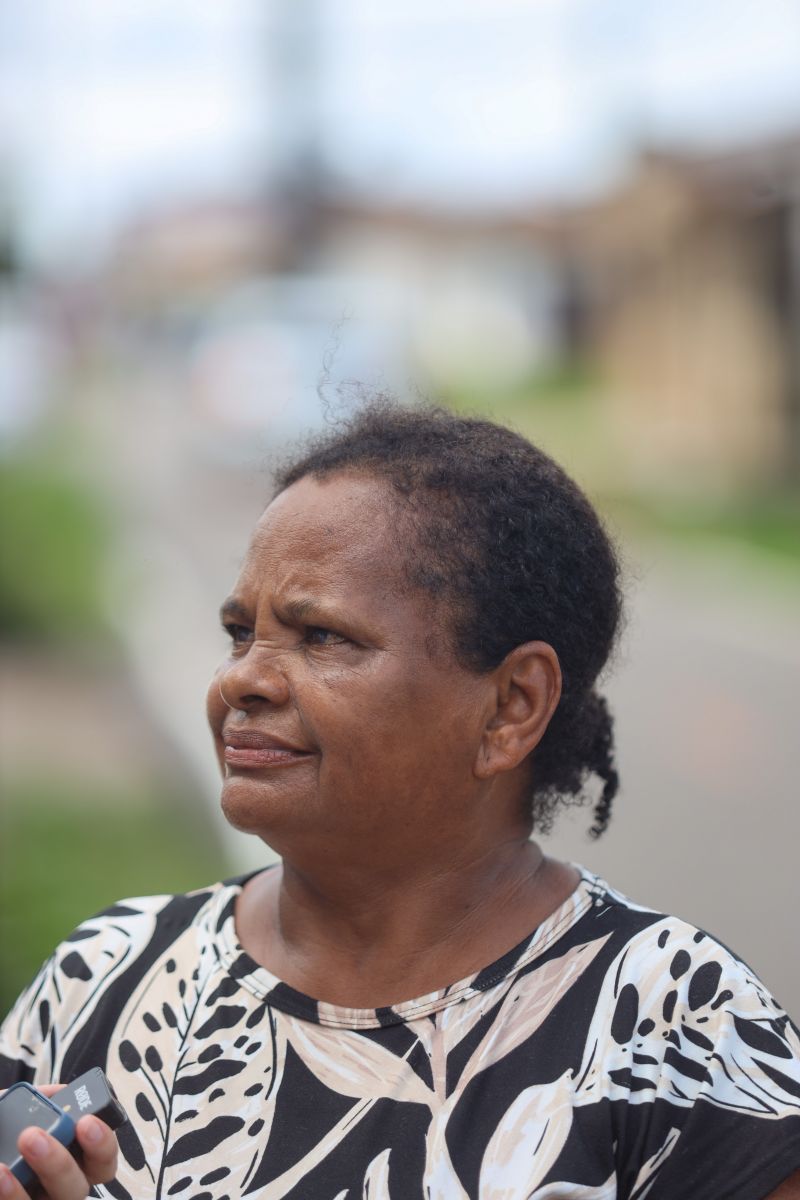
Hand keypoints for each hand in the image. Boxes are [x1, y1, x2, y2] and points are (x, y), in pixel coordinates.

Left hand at [0, 1085, 117, 1199]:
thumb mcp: (12, 1107)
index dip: (102, 1144)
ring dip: (22, 1191)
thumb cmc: (1, 1130)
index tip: (86, 1122)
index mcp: (69, 1159)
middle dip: (58, 1164)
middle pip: (77, 1189)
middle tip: (32, 1138)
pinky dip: (6, 1196)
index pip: (102, 1159)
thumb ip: (35, 1100)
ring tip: (2, 1170)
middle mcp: (56, 1189)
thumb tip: (54, 1093)